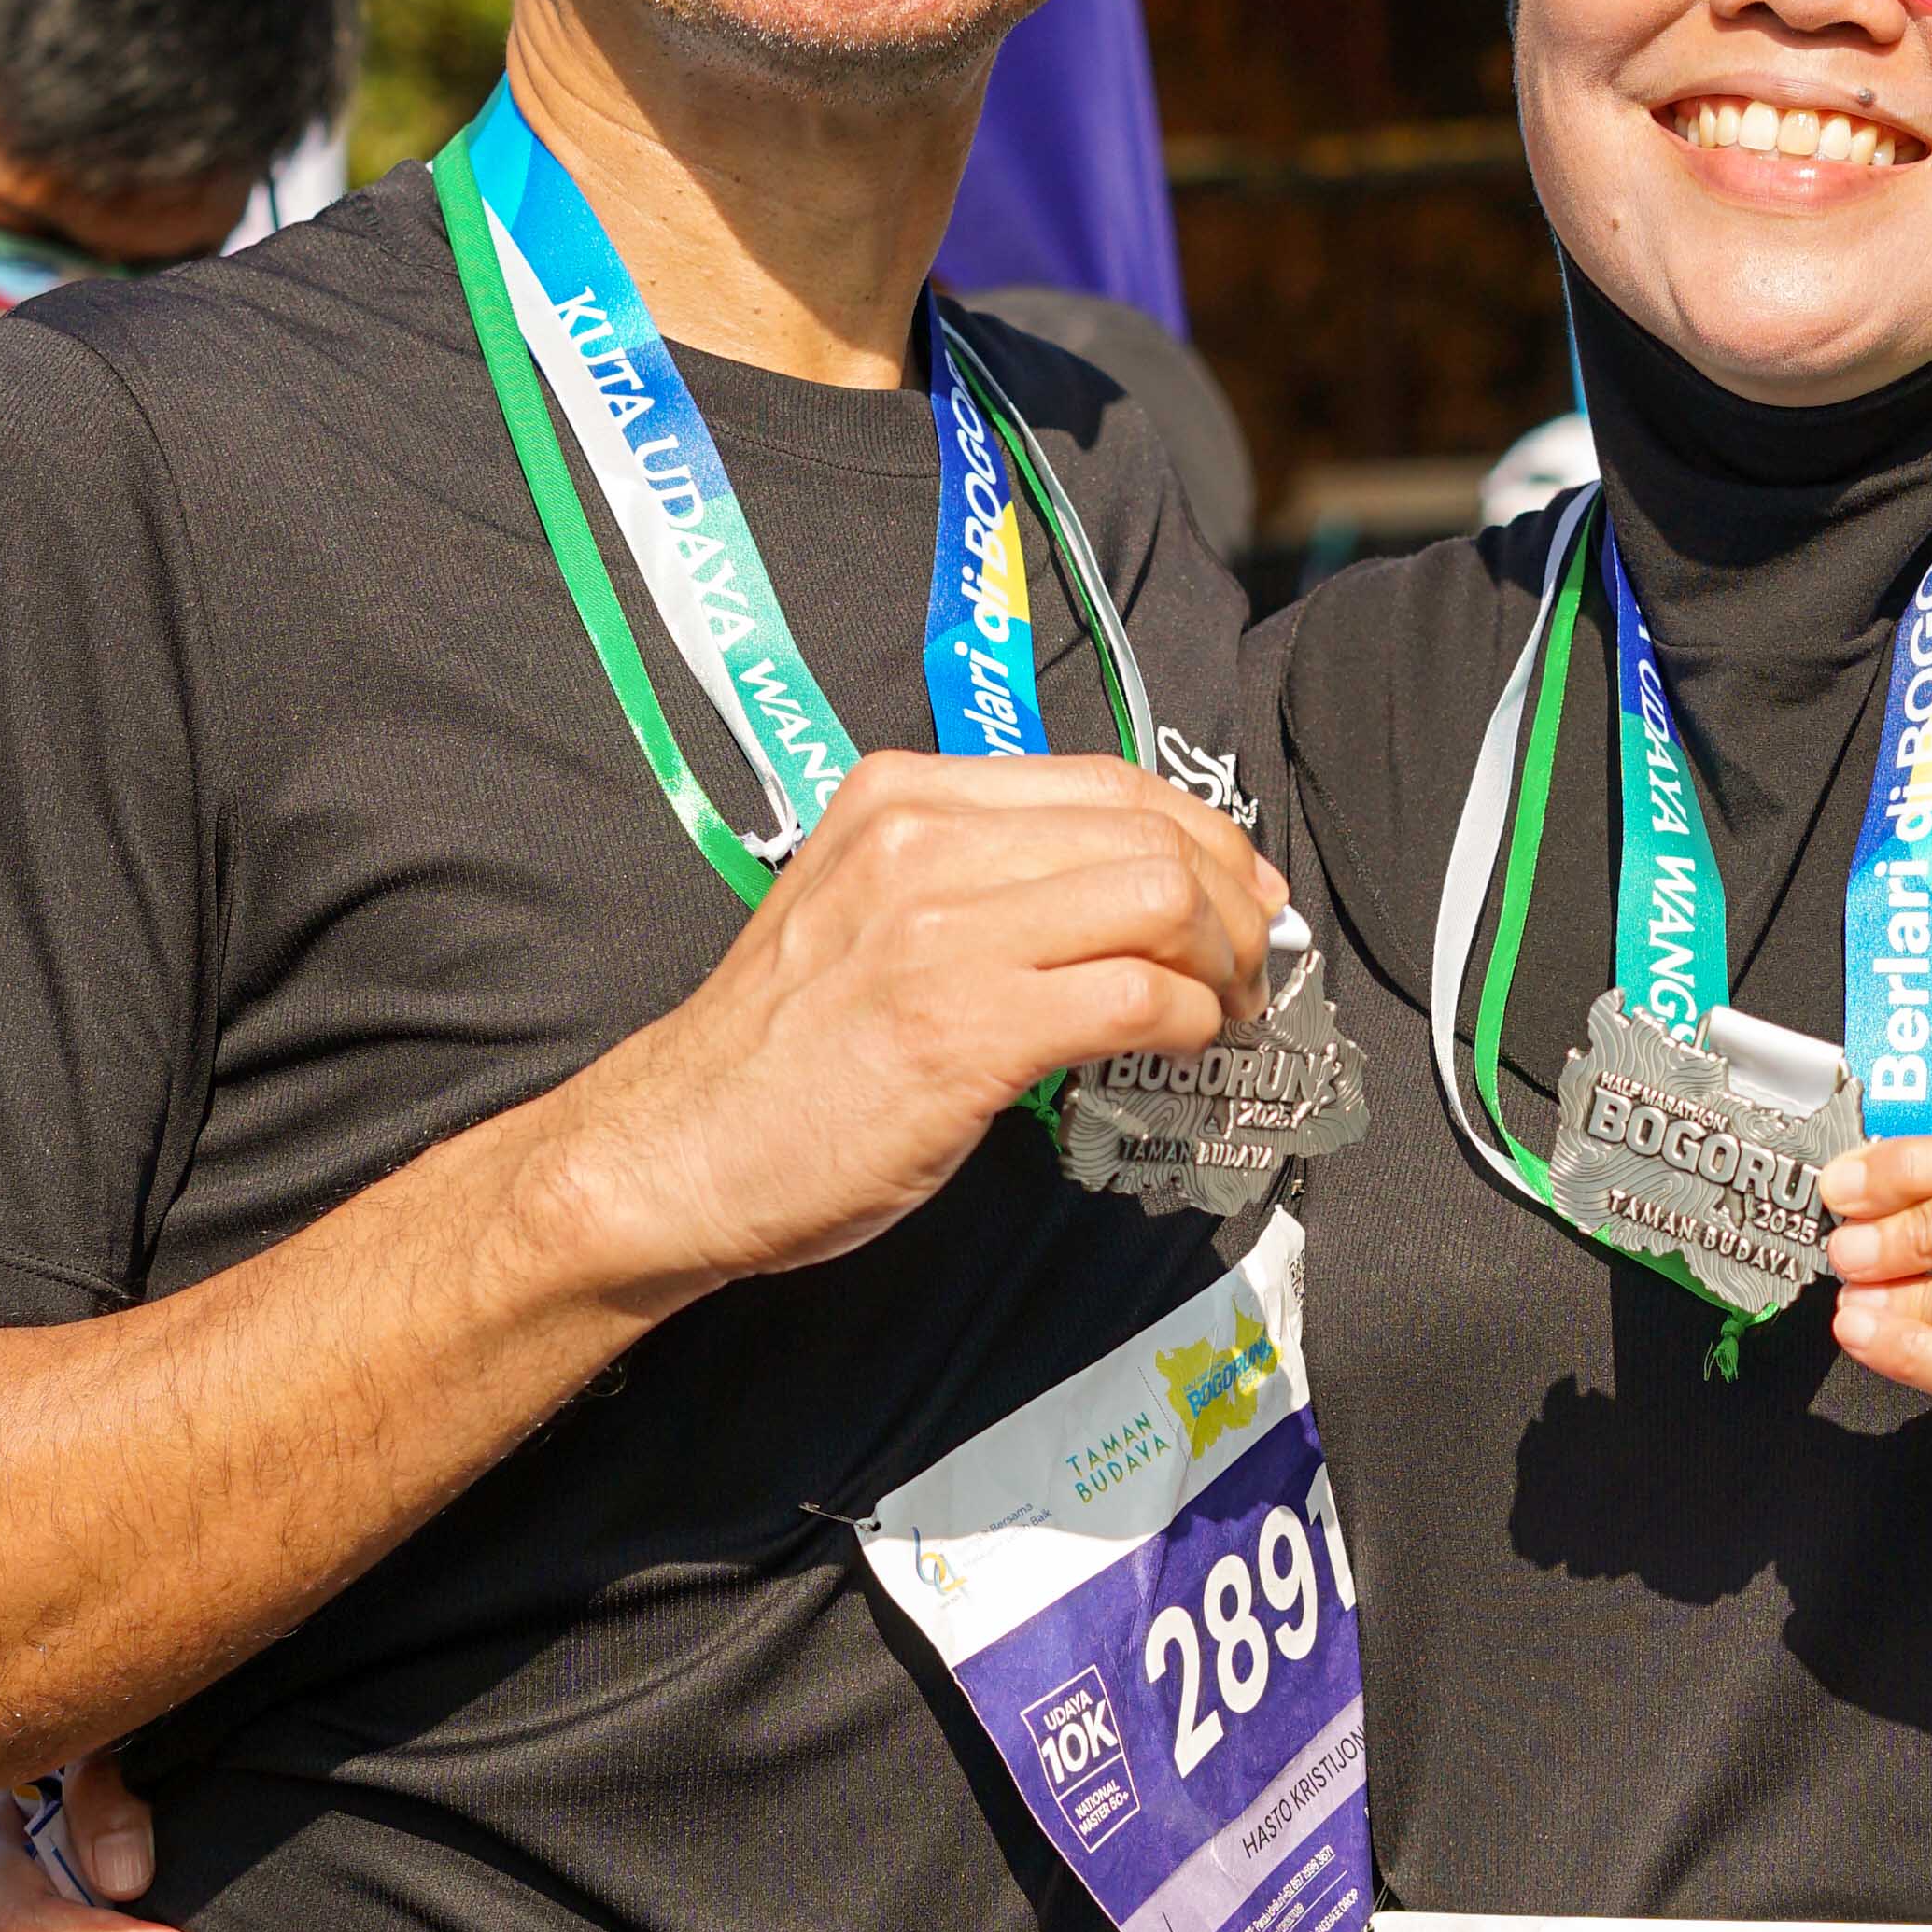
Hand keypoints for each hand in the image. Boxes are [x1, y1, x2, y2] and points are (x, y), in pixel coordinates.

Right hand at [552, 751, 1284, 1301]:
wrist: (676, 1152)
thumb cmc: (780, 1054)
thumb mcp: (864, 910)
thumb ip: (974, 878)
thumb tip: (1121, 892)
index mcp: (903, 795)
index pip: (1106, 779)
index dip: (1203, 834)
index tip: (1243, 890)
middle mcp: (922, 839)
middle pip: (1149, 829)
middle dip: (1233, 897)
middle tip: (1254, 963)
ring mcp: (941, 930)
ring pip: (1158, 896)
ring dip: (1223, 960)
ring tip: (1225, 1010)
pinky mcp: (964, 1026)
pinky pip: (1134, 994)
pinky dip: (1188, 1021)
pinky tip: (1181, 1049)